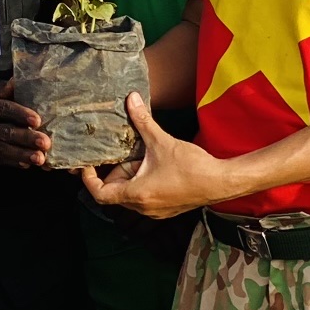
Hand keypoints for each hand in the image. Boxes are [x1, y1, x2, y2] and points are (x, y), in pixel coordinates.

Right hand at [0, 72, 48, 167]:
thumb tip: (17, 85)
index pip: (2, 109)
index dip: (20, 114)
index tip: (37, 120)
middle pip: (4, 132)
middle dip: (26, 139)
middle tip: (45, 143)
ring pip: (0, 149)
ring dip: (21, 155)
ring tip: (39, 159)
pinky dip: (9, 162)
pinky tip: (24, 164)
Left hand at [82, 93, 229, 217]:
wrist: (221, 182)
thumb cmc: (192, 167)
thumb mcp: (162, 141)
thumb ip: (142, 120)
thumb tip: (131, 99)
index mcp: (137, 194)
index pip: (100, 194)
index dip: (89, 179)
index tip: (88, 164)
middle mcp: (144, 207)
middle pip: (115, 192)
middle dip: (114, 171)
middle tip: (120, 152)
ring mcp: (155, 210)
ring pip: (130, 194)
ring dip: (129, 176)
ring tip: (137, 155)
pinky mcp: (166, 208)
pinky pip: (144, 196)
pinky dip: (141, 181)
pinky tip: (151, 164)